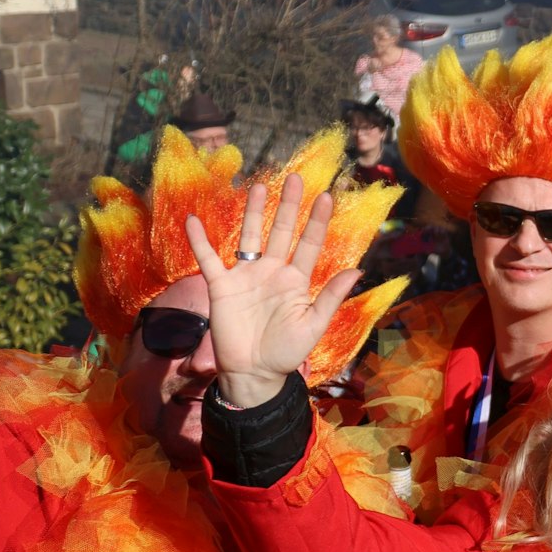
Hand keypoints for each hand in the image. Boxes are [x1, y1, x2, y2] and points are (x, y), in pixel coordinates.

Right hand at [187, 174, 362, 408]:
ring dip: (253, 213)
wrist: (254, 373)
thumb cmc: (287, 352)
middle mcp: (272, 272)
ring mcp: (246, 276)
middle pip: (282, 231)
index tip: (326, 196)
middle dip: (289, 206)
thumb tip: (358, 270)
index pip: (309, 244)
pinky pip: (208, 259)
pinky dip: (200, 241)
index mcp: (297, 280)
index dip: (317, 221)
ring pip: (249, 236)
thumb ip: (332, 296)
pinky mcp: (221, 287)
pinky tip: (194, 220)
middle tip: (296, 178)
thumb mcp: (314, 325)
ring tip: (259, 187)